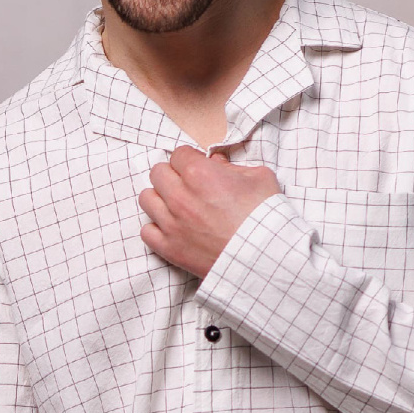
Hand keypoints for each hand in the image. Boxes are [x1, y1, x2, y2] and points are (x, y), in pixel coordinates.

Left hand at [138, 146, 280, 279]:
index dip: (191, 160)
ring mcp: (172, 224)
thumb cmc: (266, 217)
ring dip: (160, 199)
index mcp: (199, 173)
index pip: (178, 154)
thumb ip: (234, 166)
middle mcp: (179, 196)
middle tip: (189, 186)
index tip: (201, 169)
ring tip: (178, 206)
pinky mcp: (170, 249)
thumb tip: (217, 164)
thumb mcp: (259, 178)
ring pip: (147, 199)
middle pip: (158, 173)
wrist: (266, 258)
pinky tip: (173, 229)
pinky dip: (156, 228)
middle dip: (173, 175)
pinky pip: (147, 232)